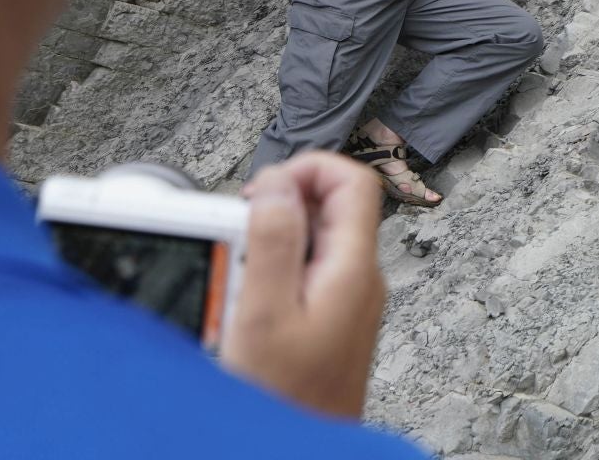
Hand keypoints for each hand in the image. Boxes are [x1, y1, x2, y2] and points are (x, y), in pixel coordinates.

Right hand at [220, 152, 384, 417]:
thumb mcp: (265, 314)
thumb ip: (274, 241)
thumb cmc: (284, 403)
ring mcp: (346, 300)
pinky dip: (272, 267)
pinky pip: (304, 269)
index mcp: (353, 269)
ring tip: (240, 265)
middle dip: (281, 204)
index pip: (354, 180)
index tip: (268, 186)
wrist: (290, 455)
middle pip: (329, 205)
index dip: (310, 168)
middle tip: (243, 229)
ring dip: (271, 237)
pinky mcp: (328, 319)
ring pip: (313, 236)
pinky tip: (247, 294)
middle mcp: (358, 280)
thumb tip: (279, 184)